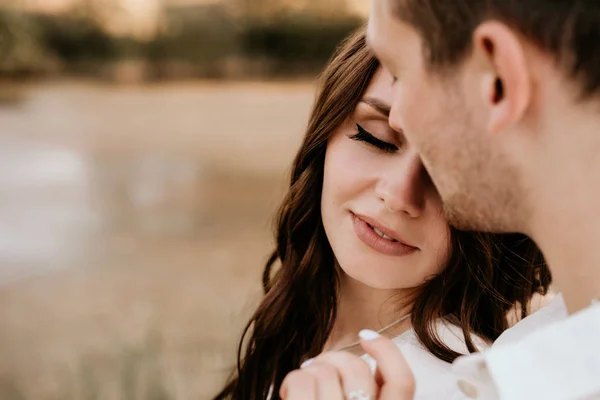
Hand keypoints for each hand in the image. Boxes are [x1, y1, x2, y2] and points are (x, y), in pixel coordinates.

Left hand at [280, 330, 414, 399]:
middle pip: (356, 367)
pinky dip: (292, 381)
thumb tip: (371, 360)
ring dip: (311, 371)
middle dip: (334, 358)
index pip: (403, 382)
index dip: (387, 351)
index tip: (367, 335)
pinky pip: (301, 381)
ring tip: (302, 387)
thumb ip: (373, 394)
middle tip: (319, 367)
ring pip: (326, 370)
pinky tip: (288, 393)